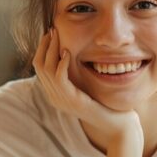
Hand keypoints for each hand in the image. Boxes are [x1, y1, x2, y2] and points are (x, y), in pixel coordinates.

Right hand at [32, 27, 141, 145]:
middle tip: (52, 30)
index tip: (50, 34)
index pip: (39, 68)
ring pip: (46, 69)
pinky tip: (67, 52)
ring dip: (52, 49)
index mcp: (55, 94)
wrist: (117, 126)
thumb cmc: (107, 106)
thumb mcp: (87, 88)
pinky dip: (61, 63)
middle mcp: (54, 97)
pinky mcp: (72, 100)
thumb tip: (73, 55)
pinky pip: (60, 78)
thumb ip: (78, 76)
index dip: (42, 49)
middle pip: (39, 66)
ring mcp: (61, 100)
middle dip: (45, 45)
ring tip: (57, 35)